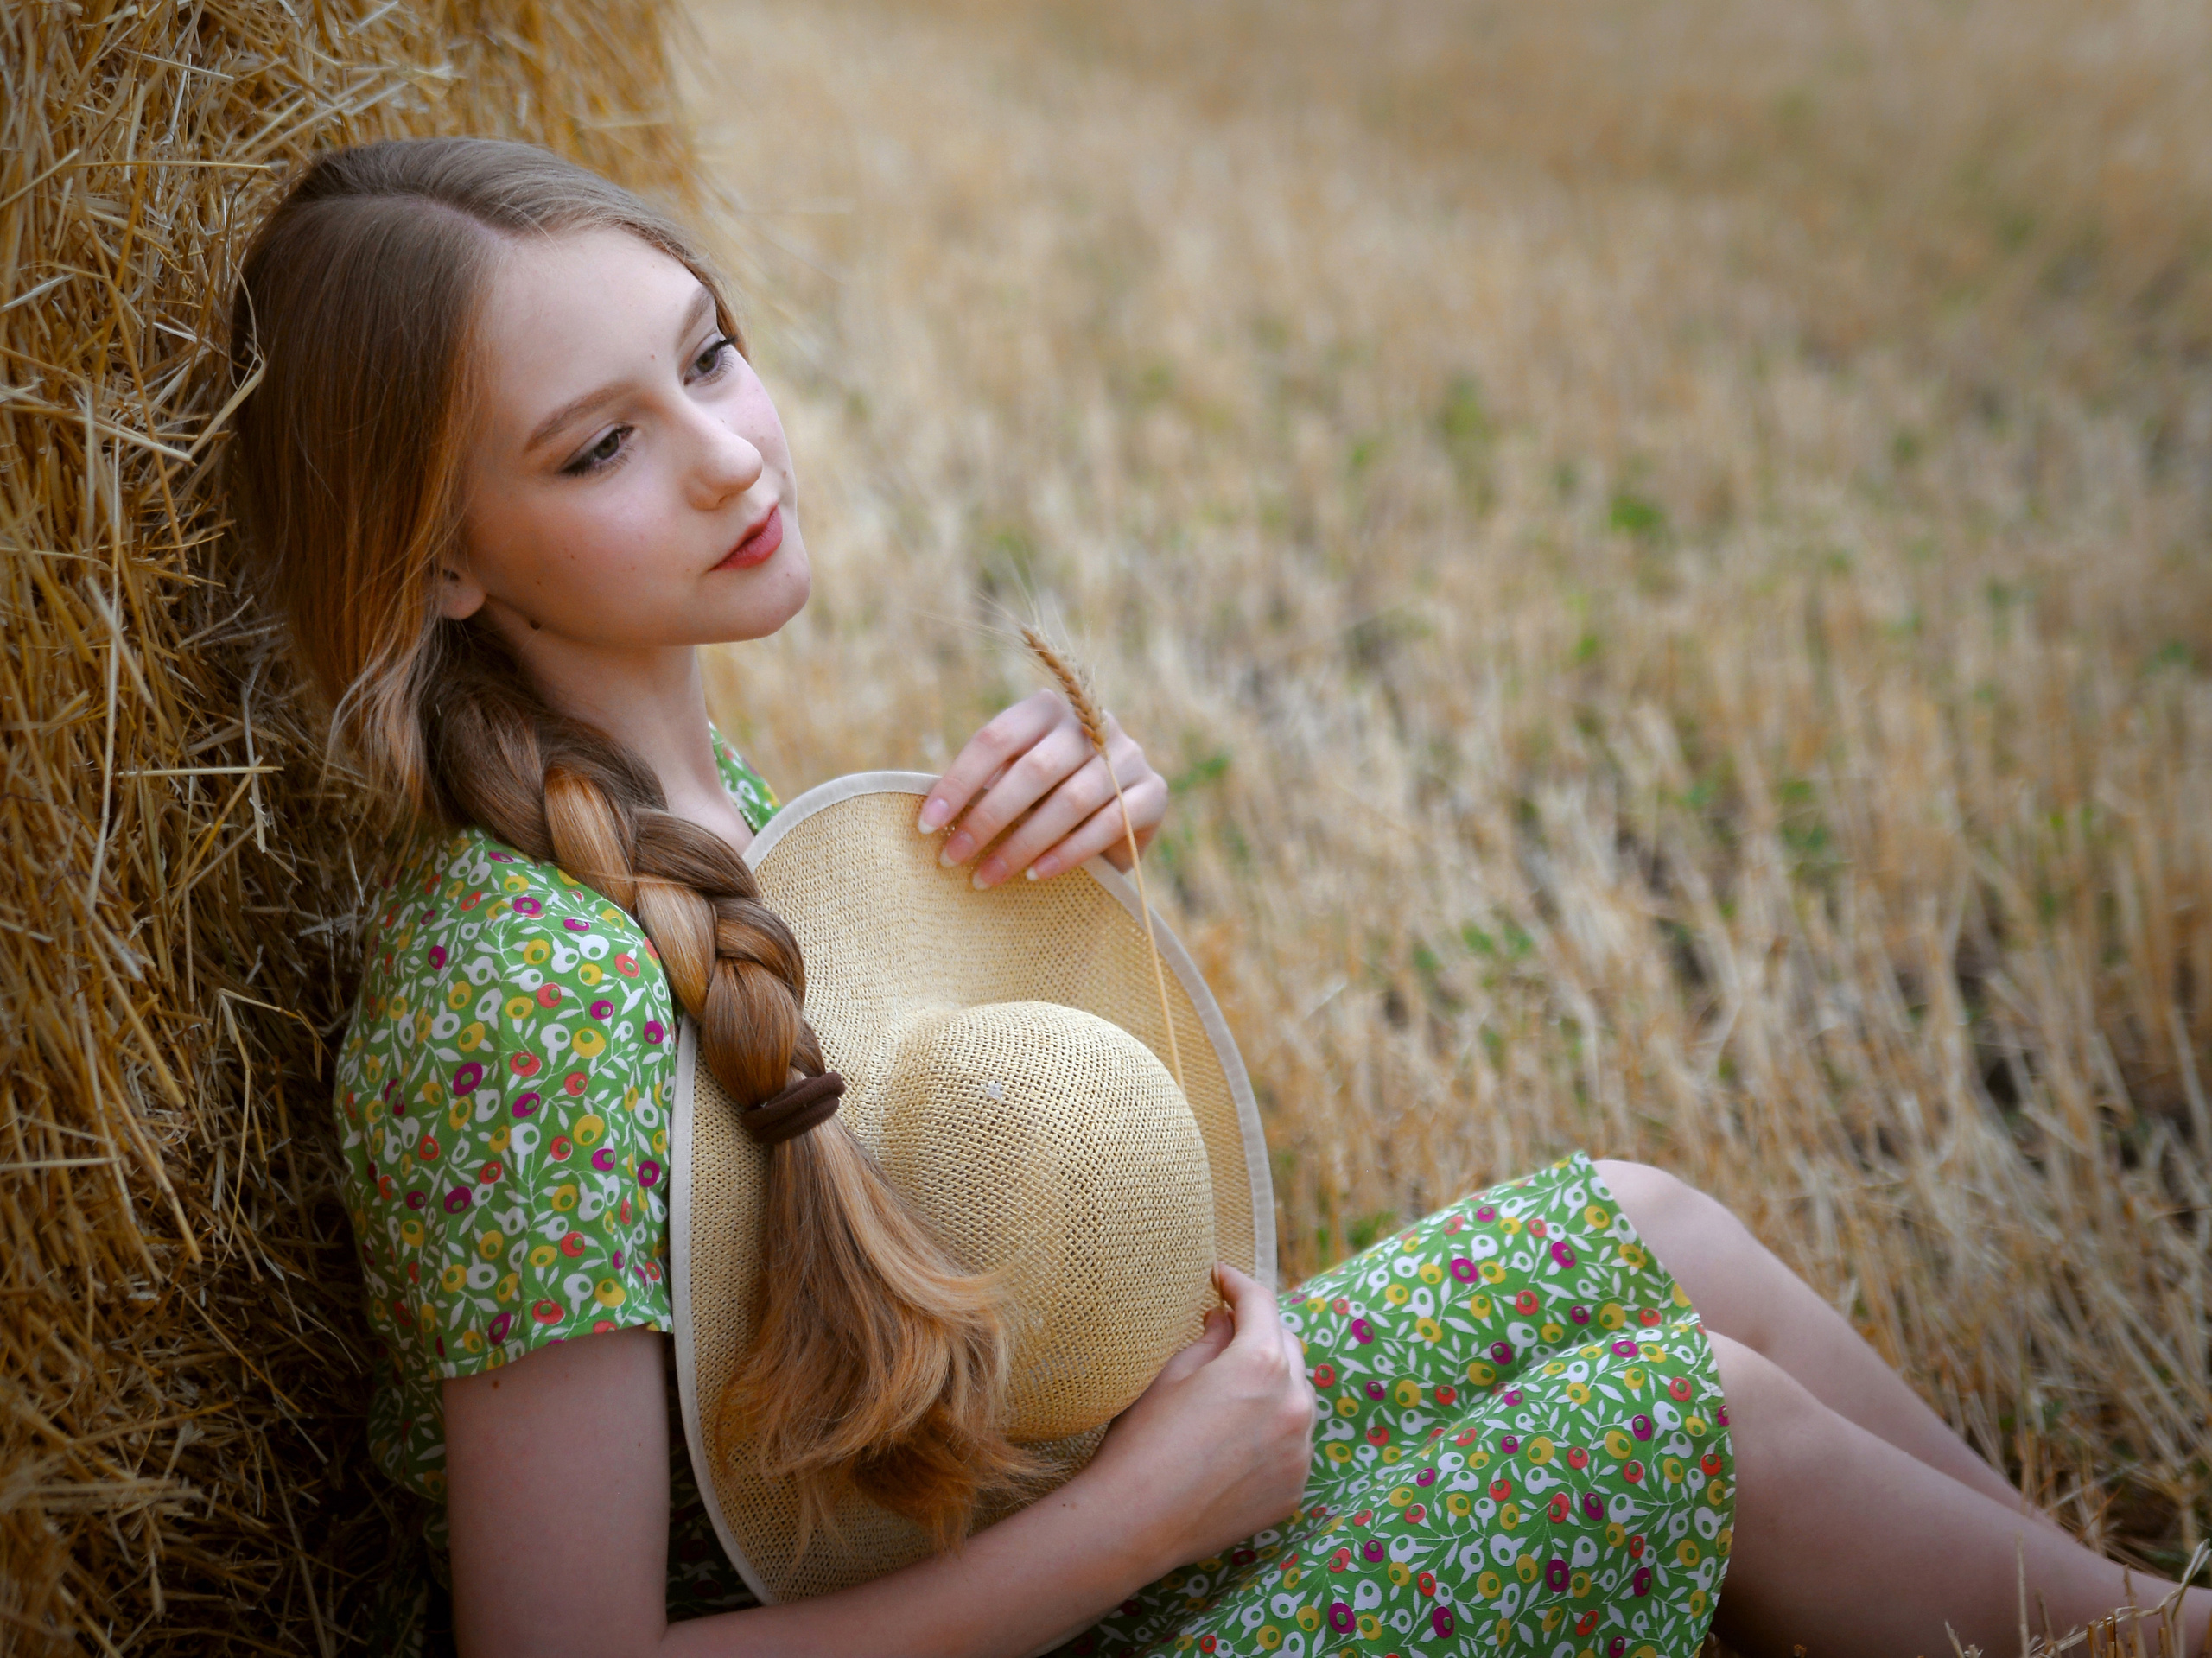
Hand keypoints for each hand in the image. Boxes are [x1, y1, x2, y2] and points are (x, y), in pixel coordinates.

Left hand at [918, 689, 1167, 888]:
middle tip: (951, 859)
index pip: (997, 738)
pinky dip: (1067, 854)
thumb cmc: (1043, 804)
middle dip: (987, 818)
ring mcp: (1129, 755)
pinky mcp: (1155, 792)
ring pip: (1070, 800)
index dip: (958, 781)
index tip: (927, 824)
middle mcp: (1093, 723)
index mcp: (1048, 709)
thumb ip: (984, 788)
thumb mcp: (1011, 785)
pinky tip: (1034, 875)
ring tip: (986, 877)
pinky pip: (1109, 824)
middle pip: (1033, 769)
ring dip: (1022, 844)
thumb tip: (930, 817)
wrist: (1113, 827)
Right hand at [1085, 1263, 1316, 1578]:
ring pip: (1296, 1397)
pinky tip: (1235, 1442)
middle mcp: (1294, 1403)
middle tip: (1227, 1331)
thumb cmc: (1144, 1438)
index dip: (1238, 1283)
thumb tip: (1227, 1319)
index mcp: (1262, 1363)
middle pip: (1288, 1347)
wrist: (1137, 1520)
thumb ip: (1210, 1338)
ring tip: (1232, 1392)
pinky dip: (1273, 1432)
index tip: (1220, 1276)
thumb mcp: (1171, 1373)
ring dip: (1273, 1385)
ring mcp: (1300, 1450)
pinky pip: (1293, 1444)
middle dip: (1260, 1333)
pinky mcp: (1295, 1487)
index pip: (1261, 1303)